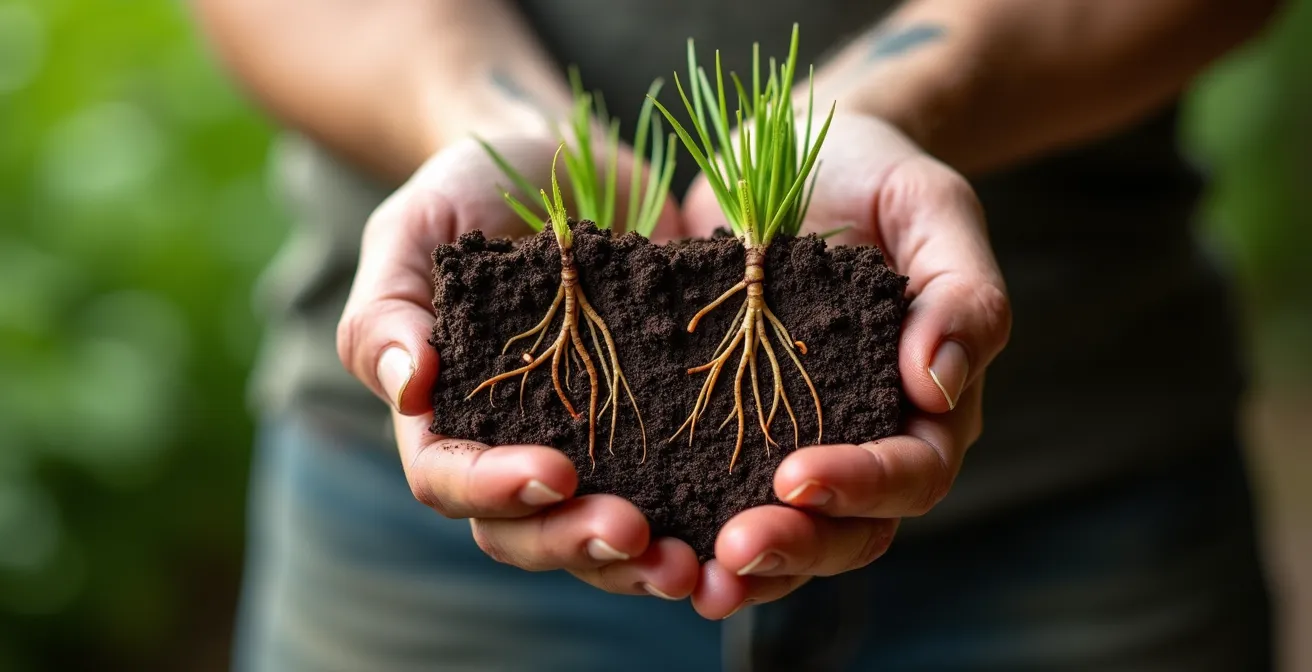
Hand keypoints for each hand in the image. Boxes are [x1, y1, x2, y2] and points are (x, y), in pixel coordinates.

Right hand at [336, 136, 700, 599]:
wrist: (559, 164)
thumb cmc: (468, 193)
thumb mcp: (413, 230)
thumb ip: (387, 308)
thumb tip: (411, 387)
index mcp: (445, 417)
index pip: (450, 480)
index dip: (495, 490)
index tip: (555, 470)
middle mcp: (513, 446)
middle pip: (526, 532)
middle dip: (576, 542)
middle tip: (635, 535)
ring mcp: (588, 443)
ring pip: (599, 534)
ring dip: (640, 562)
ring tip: (692, 566)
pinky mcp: (654, 425)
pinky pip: (672, 494)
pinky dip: (700, 520)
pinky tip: (740, 527)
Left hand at [681, 113, 1011, 618]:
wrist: (792, 149)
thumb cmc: (876, 174)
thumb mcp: (933, 209)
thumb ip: (960, 293)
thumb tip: (937, 386)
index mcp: (924, 402)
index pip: (911, 472)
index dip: (862, 486)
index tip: (796, 477)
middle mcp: (860, 436)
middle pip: (849, 530)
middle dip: (795, 548)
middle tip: (731, 551)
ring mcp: (789, 436)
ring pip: (783, 534)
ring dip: (740, 566)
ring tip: (685, 577)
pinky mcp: (721, 423)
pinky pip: (709, 492)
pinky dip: (682, 523)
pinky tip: (636, 534)